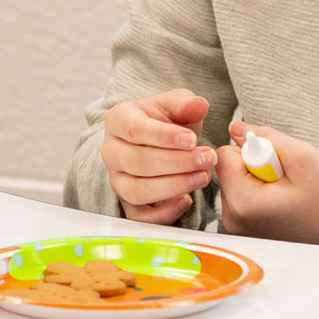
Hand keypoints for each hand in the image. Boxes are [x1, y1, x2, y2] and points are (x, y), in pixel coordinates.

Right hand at [102, 89, 215, 224]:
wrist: (160, 141)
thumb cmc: (166, 120)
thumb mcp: (176, 104)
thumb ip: (186, 102)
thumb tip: (199, 104)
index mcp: (117, 120)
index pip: (135, 130)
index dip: (164, 137)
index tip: (193, 139)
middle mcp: (111, 152)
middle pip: (138, 162)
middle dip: (177, 163)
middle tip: (208, 158)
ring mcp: (116, 179)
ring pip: (137, 191)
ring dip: (173, 186)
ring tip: (203, 177)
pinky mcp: (126, 203)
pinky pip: (140, 216)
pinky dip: (164, 212)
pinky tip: (187, 199)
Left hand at [215, 120, 318, 243]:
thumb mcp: (301, 155)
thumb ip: (265, 136)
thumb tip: (235, 128)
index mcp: (244, 203)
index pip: (224, 156)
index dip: (251, 150)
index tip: (275, 163)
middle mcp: (234, 219)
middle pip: (228, 169)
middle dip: (254, 164)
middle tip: (284, 177)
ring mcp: (238, 226)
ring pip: (236, 180)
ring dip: (257, 177)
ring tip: (285, 188)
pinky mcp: (244, 227)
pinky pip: (242, 194)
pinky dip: (259, 190)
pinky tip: (282, 198)